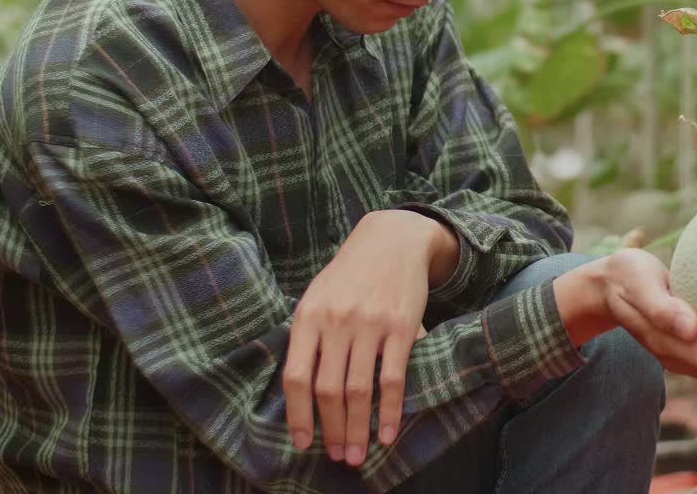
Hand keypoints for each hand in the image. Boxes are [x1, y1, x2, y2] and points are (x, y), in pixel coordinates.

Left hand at [283, 210, 443, 466]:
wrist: (392, 239)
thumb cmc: (351, 274)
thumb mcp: (318, 296)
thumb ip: (309, 337)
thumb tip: (302, 391)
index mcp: (308, 316)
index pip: (296, 377)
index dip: (297, 416)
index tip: (303, 443)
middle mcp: (336, 321)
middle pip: (328, 390)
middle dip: (331, 430)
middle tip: (337, 456)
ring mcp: (369, 324)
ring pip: (359, 390)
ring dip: (356, 429)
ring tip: (357, 454)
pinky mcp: (401, 326)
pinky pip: (392, 378)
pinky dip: (389, 412)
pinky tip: (386, 434)